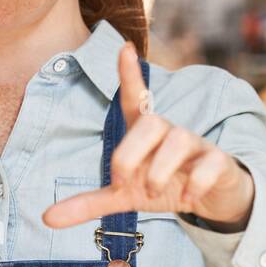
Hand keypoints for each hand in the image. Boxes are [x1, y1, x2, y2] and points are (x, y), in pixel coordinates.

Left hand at [42, 42, 254, 231]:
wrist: (210, 202)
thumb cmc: (164, 186)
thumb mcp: (125, 196)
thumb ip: (89, 203)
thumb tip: (46, 218)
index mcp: (144, 134)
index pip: (135, 98)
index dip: (129, 75)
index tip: (124, 48)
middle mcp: (169, 132)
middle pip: (150, 122)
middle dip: (129, 154)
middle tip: (123, 183)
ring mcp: (196, 145)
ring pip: (178, 139)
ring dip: (160, 171)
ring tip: (154, 193)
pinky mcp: (219, 162)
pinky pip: (209, 164)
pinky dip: (195, 183)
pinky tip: (187, 198)